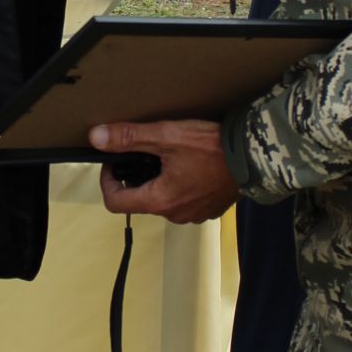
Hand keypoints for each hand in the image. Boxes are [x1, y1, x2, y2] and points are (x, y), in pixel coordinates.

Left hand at [89, 120, 237, 224]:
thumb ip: (129, 138)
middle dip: (136, 176)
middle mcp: (175, 214)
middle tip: (144, 151)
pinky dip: (180, 185)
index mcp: (159, 200)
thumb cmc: (212, 148)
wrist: (254, 157)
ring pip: (163, 200)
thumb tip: (97, 138)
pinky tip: (191, 165)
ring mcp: (194, 215)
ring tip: (170, 155)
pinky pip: (185, 200)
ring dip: (160, 180)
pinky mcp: (209, 209)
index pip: (115, 202)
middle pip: (140, 199)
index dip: (107, 181)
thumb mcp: (167, 137)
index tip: (113, 162)